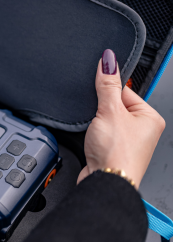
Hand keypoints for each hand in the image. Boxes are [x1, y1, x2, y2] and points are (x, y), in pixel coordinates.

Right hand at [77, 49, 164, 188]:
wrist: (105, 182)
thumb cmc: (117, 152)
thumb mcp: (110, 110)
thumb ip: (107, 84)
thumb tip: (108, 60)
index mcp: (151, 117)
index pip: (125, 91)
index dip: (108, 92)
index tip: (100, 95)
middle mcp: (142, 130)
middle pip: (114, 105)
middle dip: (101, 109)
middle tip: (99, 119)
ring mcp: (127, 141)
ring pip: (105, 120)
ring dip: (95, 123)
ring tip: (96, 132)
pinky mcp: (112, 149)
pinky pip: (100, 133)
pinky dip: (92, 133)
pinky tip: (91, 139)